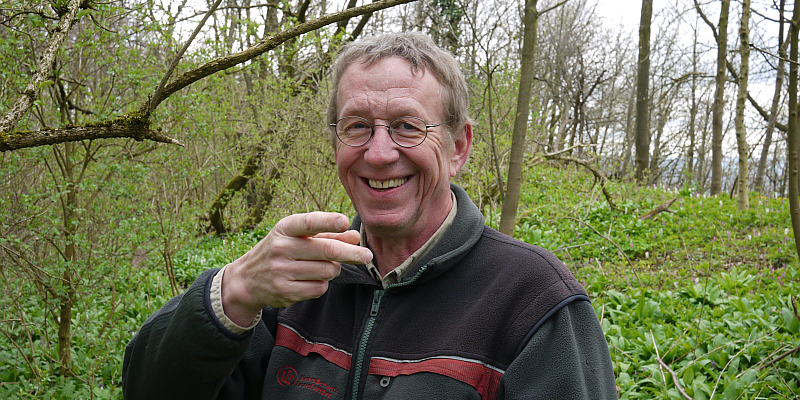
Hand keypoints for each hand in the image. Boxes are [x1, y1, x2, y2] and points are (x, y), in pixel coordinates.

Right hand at [221, 212, 371, 325]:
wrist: (248, 279)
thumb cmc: (281, 251)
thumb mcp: (298, 238)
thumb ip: (328, 235)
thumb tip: (355, 237)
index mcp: (285, 228)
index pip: (309, 222)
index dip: (328, 221)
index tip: (344, 222)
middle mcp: (281, 247)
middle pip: (327, 251)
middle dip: (352, 254)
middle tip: (367, 256)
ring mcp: (282, 270)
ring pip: (327, 271)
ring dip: (334, 269)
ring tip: (325, 267)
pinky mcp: (285, 291)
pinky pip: (320, 288)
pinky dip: (322, 284)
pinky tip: (312, 279)